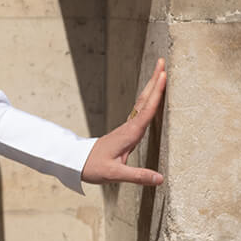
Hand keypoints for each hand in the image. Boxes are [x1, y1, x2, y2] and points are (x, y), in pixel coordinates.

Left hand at [81, 58, 165, 185]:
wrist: (77, 163)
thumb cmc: (94, 167)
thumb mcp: (115, 174)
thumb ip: (137, 176)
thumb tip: (160, 178)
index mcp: (129, 134)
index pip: (146, 110)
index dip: (156, 93)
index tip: (163, 76)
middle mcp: (129, 127)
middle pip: (144, 100)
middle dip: (154, 81)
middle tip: (162, 62)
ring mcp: (127, 127)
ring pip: (142, 103)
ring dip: (152, 87)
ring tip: (160, 73)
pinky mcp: (126, 131)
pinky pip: (140, 111)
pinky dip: (148, 100)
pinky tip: (152, 98)